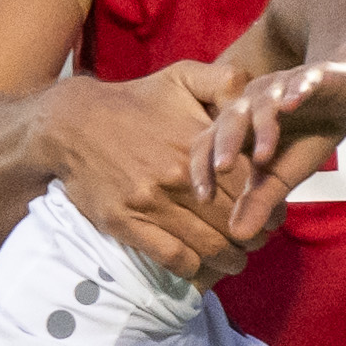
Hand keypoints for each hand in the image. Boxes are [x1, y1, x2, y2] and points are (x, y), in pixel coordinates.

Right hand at [39, 62, 253, 276]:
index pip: (249, 185)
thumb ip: (225, 80)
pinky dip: (193, 268)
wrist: (72, 123)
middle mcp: (178, 176)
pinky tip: (201, 266)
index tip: (272, 216)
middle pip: (233, 220)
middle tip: (257, 242)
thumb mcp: (181, 76)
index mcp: (197, 143)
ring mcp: (151, 202)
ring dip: (230, 260)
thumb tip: (256, 94)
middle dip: (253, 237)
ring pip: (208, 245)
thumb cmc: (134, 101)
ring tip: (237, 261)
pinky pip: (173, 258)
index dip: (266, 205)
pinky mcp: (126, 223)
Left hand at [195, 60, 345, 253]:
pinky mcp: (314, 76)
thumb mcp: (283, 174)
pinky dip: (298, 90)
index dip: (203, 168)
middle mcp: (253, 103)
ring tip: (264, 156)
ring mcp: (282, 87)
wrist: (345, 95)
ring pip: (266, 103)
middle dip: (226, 143)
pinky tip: (295, 103)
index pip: (209, 143)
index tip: (203, 198)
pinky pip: (304, 81)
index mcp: (239, 127)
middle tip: (222, 169)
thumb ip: (260, 200)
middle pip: (231, 119)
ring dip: (264, 128)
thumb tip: (238, 235)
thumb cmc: (307, 136)